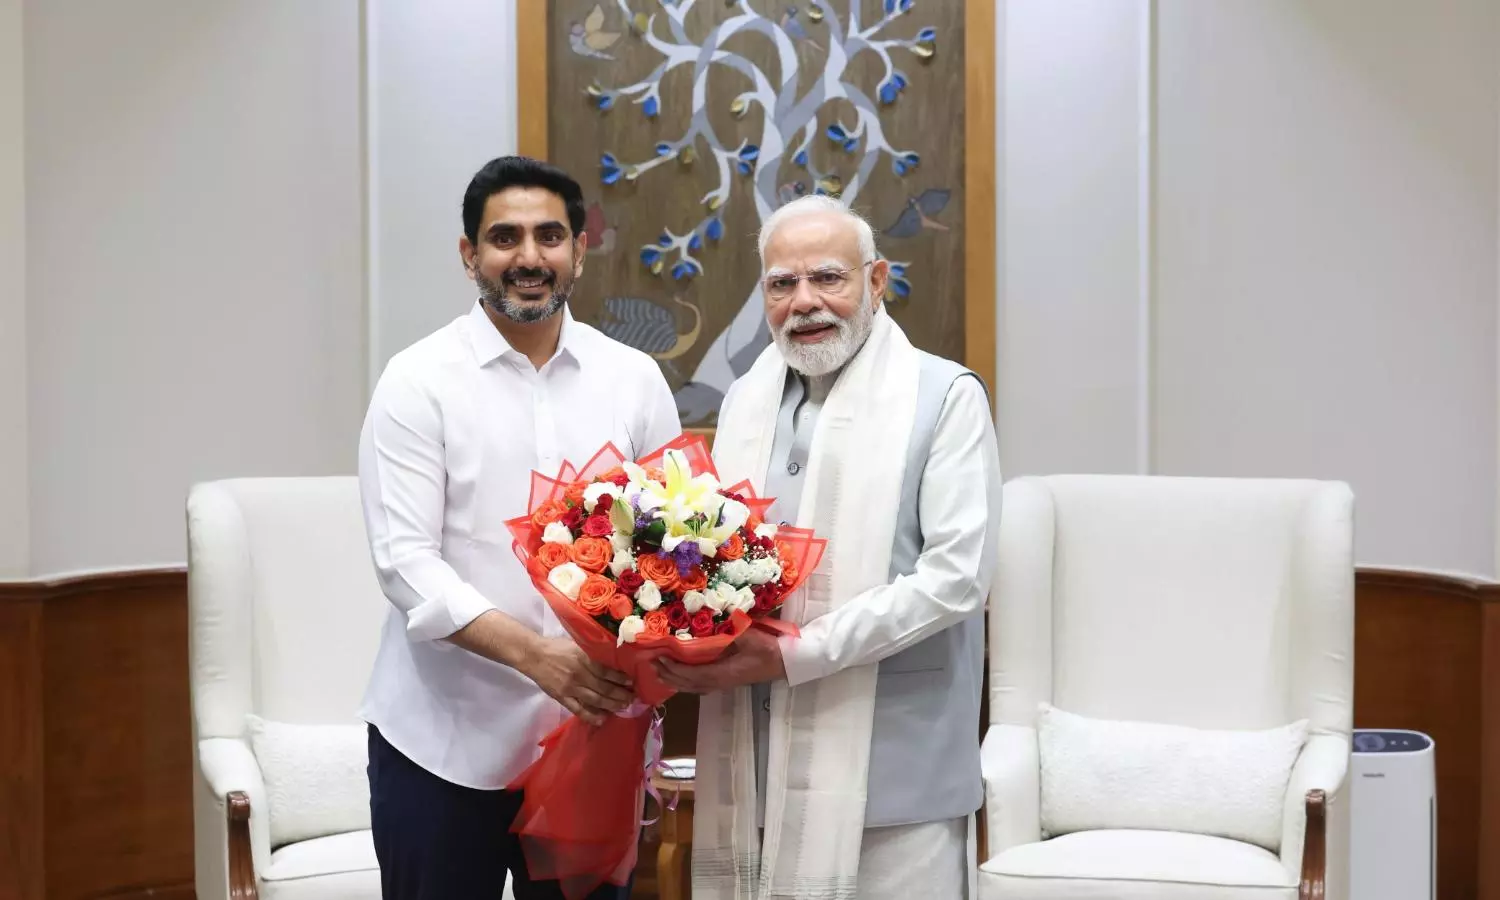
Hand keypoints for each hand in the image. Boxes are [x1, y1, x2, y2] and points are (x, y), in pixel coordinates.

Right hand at [525, 637, 634, 725]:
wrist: (534, 655)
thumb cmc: (556, 647)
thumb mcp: (577, 644)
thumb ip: (592, 652)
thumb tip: (612, 656)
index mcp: (584, 659)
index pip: (606, 671)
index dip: (620, 678)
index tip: (632, 682)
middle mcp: (580, 674)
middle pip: (604, 687)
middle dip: (620, 694)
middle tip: (632, 698)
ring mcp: (570, 688)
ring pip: (595, 699)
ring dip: (610, 704)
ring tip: (622, 707)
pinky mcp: (562, 697)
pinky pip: (578, 709)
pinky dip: (591, 716)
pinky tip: (602, 719)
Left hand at [653, 626, 786, 692]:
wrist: (785, 662)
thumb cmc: (768, 649)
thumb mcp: (749, 636)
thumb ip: (730, 630)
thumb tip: (711, 621)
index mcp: (723, 673)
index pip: (691, 674)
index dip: (673, 668)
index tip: (658, 657)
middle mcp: (720, 682)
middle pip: (688, 684)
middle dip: (668, 675)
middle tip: (651, 665)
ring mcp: (723, 684)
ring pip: (693, 687)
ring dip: (675, 680)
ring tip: (659, 672)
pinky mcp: (726, 682)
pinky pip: (700, 685)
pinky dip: (686, 682)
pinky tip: (681, 677)